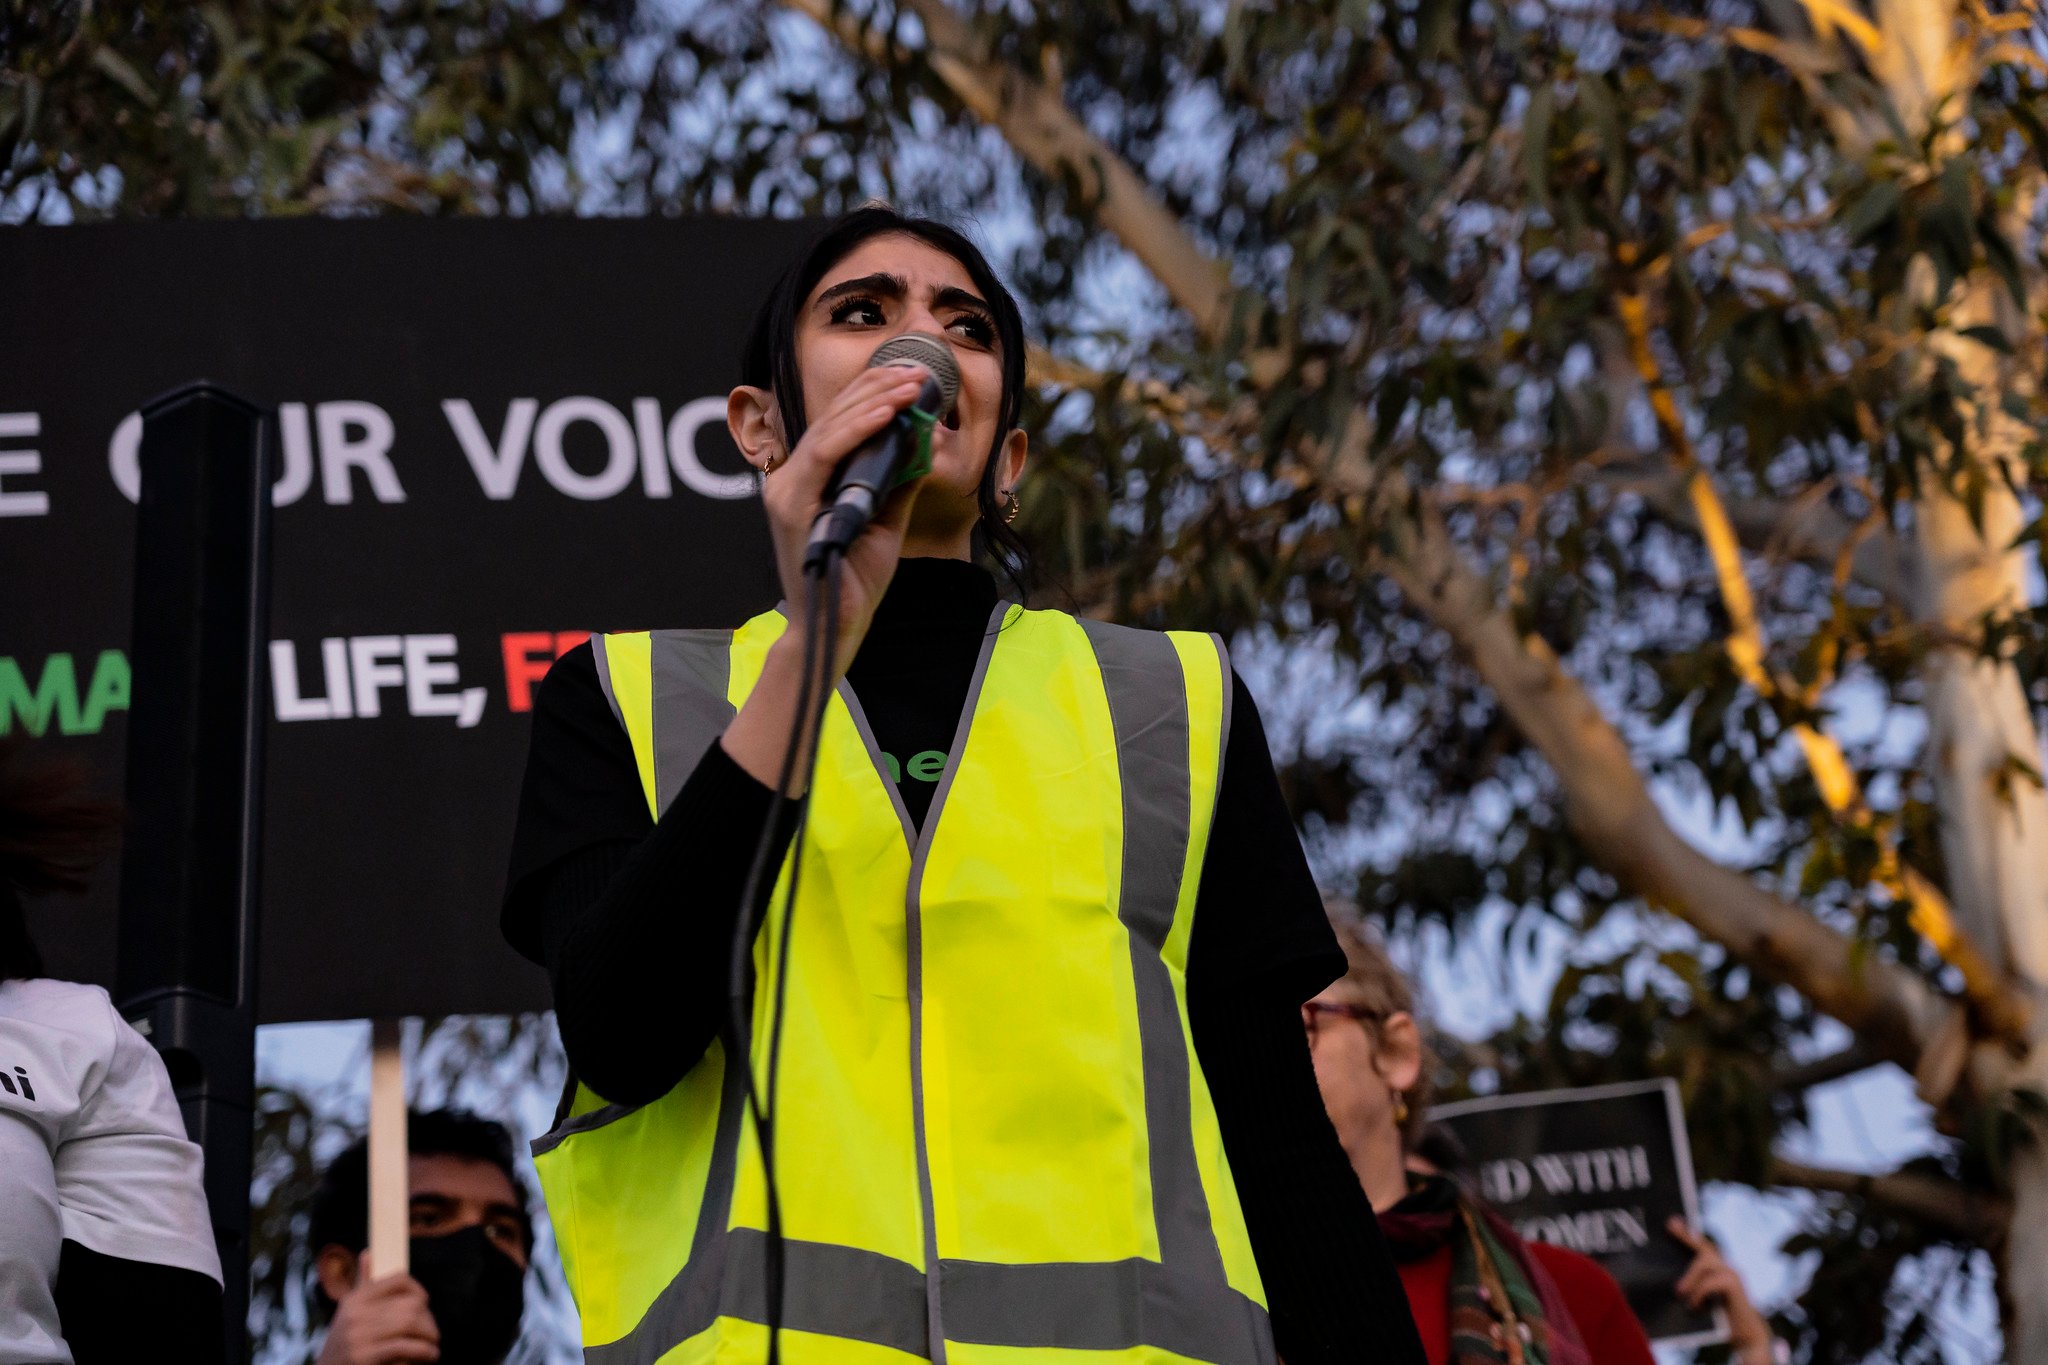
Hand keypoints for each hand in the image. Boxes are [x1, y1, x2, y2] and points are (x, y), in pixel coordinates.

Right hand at [316, 1272, 440, 1363]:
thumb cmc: (342, 1345)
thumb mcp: (348, 1313)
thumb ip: (362, 1285)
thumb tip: (368, 1253)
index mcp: (356, 1299)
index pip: (399, 1280)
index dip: (418, 1290)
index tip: (424, 1304)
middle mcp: (356, 1314)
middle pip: (410, 1305)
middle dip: (428, 1321)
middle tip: (432, 1334)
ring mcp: (359, 1336)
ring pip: (410, 1324)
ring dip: (429, 1336)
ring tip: (432, 1348)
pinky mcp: (364, 1358)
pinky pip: (405, 1347)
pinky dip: (423, 1352)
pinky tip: (429, 1356)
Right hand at [756, 363, 929, 676]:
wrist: (837, 628)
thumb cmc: (857, 579)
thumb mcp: (887, 518)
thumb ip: (899, 479)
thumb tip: (925, 436)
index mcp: (808, 479)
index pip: (838, 422)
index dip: (872, 392)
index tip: (911, 375)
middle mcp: (790, 479)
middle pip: (832, 417)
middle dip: (878, 388)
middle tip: (918, 371)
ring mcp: (786, 491)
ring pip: (829, 429)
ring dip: (874, 401)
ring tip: (910, 384)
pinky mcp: (791, 506)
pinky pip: (824, 455)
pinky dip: (857, 430)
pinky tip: (887, 413)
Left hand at [1668, 1217, 1773, 1356]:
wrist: (1745, 1336)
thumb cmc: (1720, 1320)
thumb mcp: (1700, 1301)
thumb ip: (1689, 1289)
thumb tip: (1667, 1285)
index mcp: (1715, 1270)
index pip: (1700, 1247)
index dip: (1687, 1234)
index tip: (1672, 1221)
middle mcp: (1725, 1268)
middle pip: (1704, 1247)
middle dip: (1686, 1236)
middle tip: (1670, 1226)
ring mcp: (1732, 1274)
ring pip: (1705, 1263)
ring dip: (1690, 1277)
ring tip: (1679, 1293)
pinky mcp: (1735, 1285)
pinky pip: (1712, 1282)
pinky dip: (1699, 1293)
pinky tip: (1694, 1306)